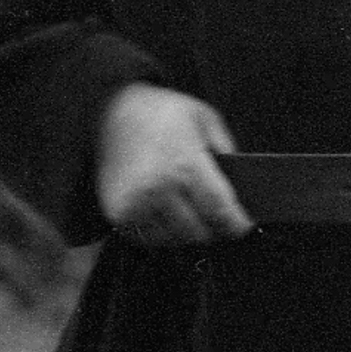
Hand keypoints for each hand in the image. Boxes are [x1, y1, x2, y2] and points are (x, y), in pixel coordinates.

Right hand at [97, 83, 254, 245]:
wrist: (107, 111)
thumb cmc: (159, 112)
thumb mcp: (204, 118)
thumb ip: (227, 149)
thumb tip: (240, 183)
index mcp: (185, 166)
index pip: (220, 211)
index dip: (236, 224)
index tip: (243, 227)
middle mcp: (160, 190)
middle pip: (199, 232)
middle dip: (212, 227)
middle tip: (216, 218)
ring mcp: (136, 205)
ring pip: (175, 240)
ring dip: (186, 232)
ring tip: (190, 213)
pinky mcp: (118, 214)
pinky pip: (149, 239)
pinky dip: (162, 232)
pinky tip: (166, 214)